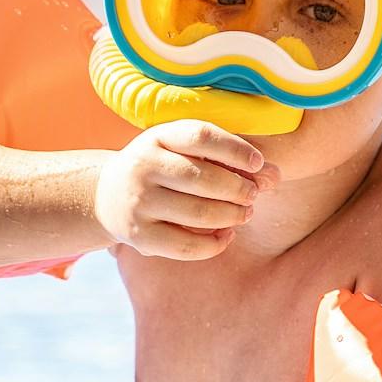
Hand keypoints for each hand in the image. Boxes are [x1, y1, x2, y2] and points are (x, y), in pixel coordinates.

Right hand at [94, 122, 279, 260]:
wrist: (107, 196)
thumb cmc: (162, 169)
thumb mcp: (183, 152)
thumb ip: (226, 159)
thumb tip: (275, 176)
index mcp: (157, 137)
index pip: (201, 136)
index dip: (235, 149)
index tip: (258, 162)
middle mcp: (143, 166)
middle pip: (204, 179)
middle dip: (239, 189)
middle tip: (253, 194)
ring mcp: (139, 202)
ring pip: (199, 213)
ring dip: (232, 216)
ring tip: (245, 213)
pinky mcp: (139, 235)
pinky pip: (187, 245)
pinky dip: (215, 244)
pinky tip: (227, 235)